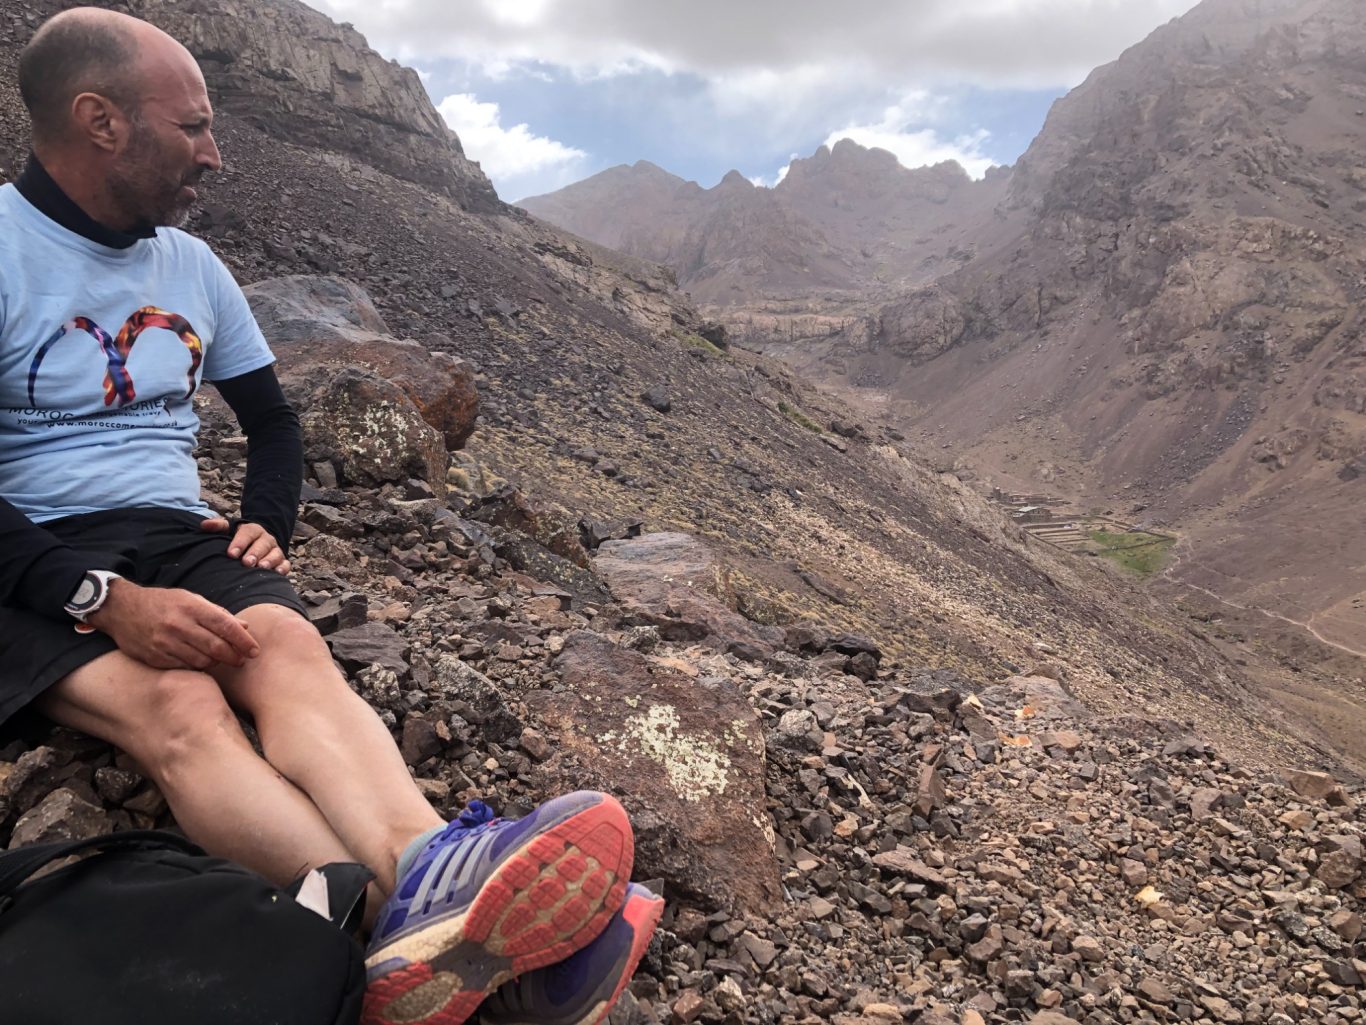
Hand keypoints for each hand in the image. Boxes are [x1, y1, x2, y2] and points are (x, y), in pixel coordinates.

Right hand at [87, 579, 260, 670]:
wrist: (121, 609)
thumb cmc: (163, 603)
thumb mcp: (190, 599)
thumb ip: (218, 614)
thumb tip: (245, 627)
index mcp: (191, 607)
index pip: (226, 626)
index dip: (244, 641)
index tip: (254, 651)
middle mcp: (178, 625)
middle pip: (216, 648)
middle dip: (234, 657)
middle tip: (242, 660)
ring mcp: (165, 643)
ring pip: (202, 661)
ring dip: (216, 662)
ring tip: (219, 658)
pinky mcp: (154, 657)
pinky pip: (184, 667)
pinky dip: (196, 666)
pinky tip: (199, 660)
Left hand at [201, 517, 290, 574]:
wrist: (256, 543)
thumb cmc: (238, 539)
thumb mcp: (228, 530)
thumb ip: (217, 526)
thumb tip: (203, 525)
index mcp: (252, 530)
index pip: (247, 533)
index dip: (240, 543)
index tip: (231, 553)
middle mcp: (265, 539)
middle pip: (262, 544)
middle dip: (255, 553)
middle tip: (246, 563)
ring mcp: (274, 550)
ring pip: (275, 554)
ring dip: (269, 561)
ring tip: (261, 568)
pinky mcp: (281, 561)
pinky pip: (285, 564)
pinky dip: (282, 568)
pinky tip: (276, 573)